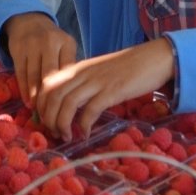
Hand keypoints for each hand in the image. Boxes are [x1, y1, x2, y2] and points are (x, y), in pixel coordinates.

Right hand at [4, 12, 77, 106]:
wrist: (29, 21)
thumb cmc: (52, 41)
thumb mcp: (65, 48)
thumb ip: (69, 68)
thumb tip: (75, 98)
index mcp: (67, 43)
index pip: (68, 71)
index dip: (68, 92)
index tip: (68, 110)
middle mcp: (50, 42)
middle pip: (50, 76)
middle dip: (50, 99)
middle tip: (52, 116)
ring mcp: (33, 45)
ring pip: (34, 77)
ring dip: (36, 97)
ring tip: (40, 113)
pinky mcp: (18, 49)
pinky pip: (21, 74)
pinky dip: (25, 91)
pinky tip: (28, 103)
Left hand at [35, 38, 174, 140]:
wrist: (154, 57)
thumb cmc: (127, 67)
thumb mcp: (99, 72)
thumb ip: (83, 83)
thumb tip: (69, 104)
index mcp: (78, 68)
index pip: (47, 85)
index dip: (42, 105)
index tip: (46, 121)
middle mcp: (83, 73)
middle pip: (53, 96)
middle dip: (49, 118)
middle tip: (55, 133)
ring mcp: (97, 82)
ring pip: (67, 104)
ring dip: (63, 124)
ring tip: (68, 136)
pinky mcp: (112, 91)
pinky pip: (90, 111)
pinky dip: (84, 126)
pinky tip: (86, 134)